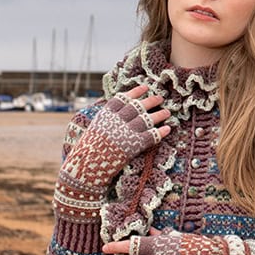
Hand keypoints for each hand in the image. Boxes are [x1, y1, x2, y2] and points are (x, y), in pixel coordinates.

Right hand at [54, 86, 171, 218]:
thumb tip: (118, 113)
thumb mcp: (94, 128)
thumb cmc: (87, 149)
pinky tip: (167, 129)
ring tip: (167, 112)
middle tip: (160, 98)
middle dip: (150, 101)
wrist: (86, 167)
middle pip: (137, 107)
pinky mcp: (134, 145)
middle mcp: (117, 120)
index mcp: (106, 114)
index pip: (123, 98)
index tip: (145, 87)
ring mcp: (126, 132)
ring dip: (159, 115)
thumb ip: (107, 119)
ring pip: (146, 119)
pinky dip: (160, 132)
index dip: (135, 92)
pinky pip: (151, 136)